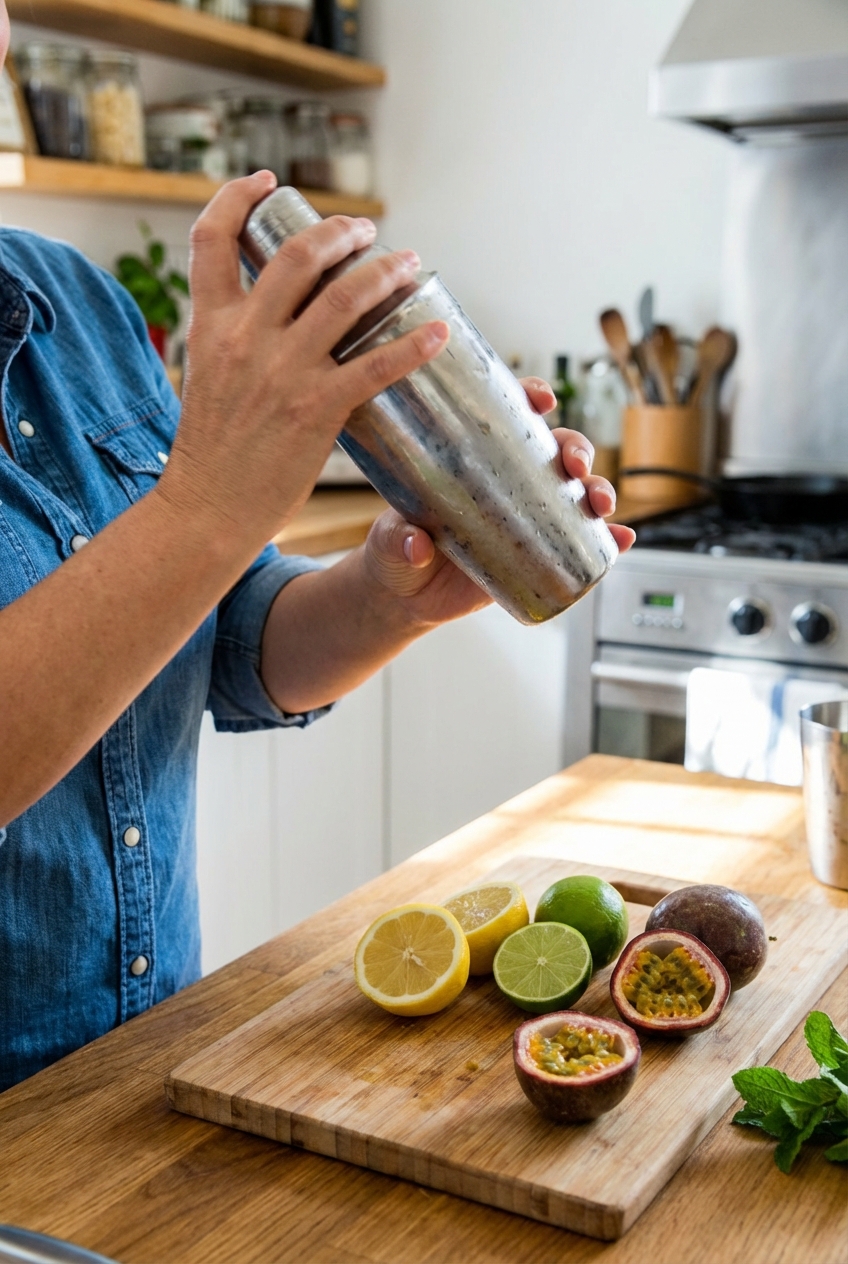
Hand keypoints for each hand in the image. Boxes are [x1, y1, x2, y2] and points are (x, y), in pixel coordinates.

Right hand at [156, 172, 449, 548]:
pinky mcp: (316, 409)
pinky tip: (436, 332)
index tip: (266, 182)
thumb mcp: (204, 377)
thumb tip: (272, 320)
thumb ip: (232, 341)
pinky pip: (376, 366)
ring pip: (343, 297)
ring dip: (384, 271)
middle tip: (366, 230)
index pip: (211, 239)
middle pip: (298, 254)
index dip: (237, 197)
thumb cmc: (212, 454)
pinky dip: (411, 344)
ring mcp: (282, 372)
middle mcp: (245, 338)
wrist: (208, 510)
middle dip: (340, 230)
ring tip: (408, 263)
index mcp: (209, 325)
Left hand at [362, 376, 635, 625]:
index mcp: (473, 459)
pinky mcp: (538, 553)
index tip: (540, 399)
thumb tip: (415, 542)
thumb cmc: (394, 552)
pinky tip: (621, 540)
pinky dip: (607, 540)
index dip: (531, 399)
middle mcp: (507, 481)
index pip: (508, 416)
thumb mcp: (387, 541)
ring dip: (598, 490)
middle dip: (575, 448)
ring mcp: (527, 516)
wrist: (405, 598)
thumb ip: (396, 540)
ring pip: (576, 492)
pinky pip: (581, 543)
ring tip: (600, 504)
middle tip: (573, 464)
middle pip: (554, 450)